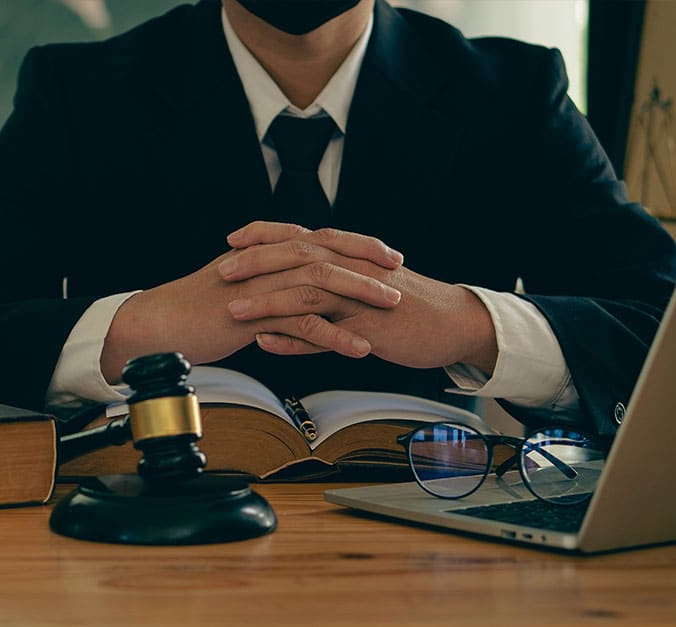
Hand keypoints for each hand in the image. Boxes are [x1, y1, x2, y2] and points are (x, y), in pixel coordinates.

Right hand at [99, 222, 404, 382]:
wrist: (155, 326)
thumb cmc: (192, 312)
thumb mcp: (235, 289)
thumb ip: (265, 282)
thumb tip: (293, 288)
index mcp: (262, 255)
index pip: (317, 240)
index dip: (354, 244)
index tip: (386, 254)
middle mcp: (262, 265)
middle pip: (324, 254)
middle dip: (366, 263)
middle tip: (399, 273)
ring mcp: (256, 289)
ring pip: (316, 285)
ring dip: (358, 296)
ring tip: (390, 308)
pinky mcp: (249, 317)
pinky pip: (299, 324)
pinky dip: (332, 335)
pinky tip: (357, 348)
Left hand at [224, 222, 496, 372]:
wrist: (453, 324)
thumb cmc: (408, 307)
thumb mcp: (366, 287)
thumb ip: (332, 283)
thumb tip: (299, 286)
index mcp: (349, 257)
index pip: (300, 236)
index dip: (265, 235)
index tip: (233, 239)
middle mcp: (352, 270)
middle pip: (298, 257)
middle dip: (256, 262)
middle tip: (222, 270)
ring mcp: (360, 299)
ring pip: (307, 292)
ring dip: (267, 300)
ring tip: (234, 309)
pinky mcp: (369, 328)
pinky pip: (326, 333)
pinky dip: (294, 339)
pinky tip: (267, 343)